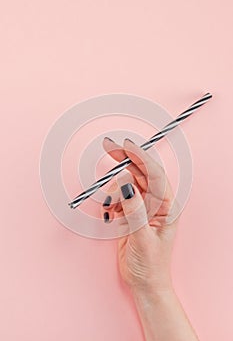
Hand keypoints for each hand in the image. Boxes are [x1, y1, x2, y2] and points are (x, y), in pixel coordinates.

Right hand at [101, 137, 179, 293]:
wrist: (144, 282)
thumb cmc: (150, 264)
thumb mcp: (142, 237)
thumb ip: (134, 210)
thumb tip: (126, 185)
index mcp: (167, 206)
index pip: (155, 173)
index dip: (140, 157)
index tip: (125, 145)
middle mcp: (156, 203)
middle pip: (140, 172)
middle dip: (124, 160)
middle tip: (108, 147)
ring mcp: (142, 207)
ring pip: (127, 184)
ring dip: (114, 189)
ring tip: (110, 207)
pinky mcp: (130, 213)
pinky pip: (118, 197)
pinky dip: (111, 200)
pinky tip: (110, 212)